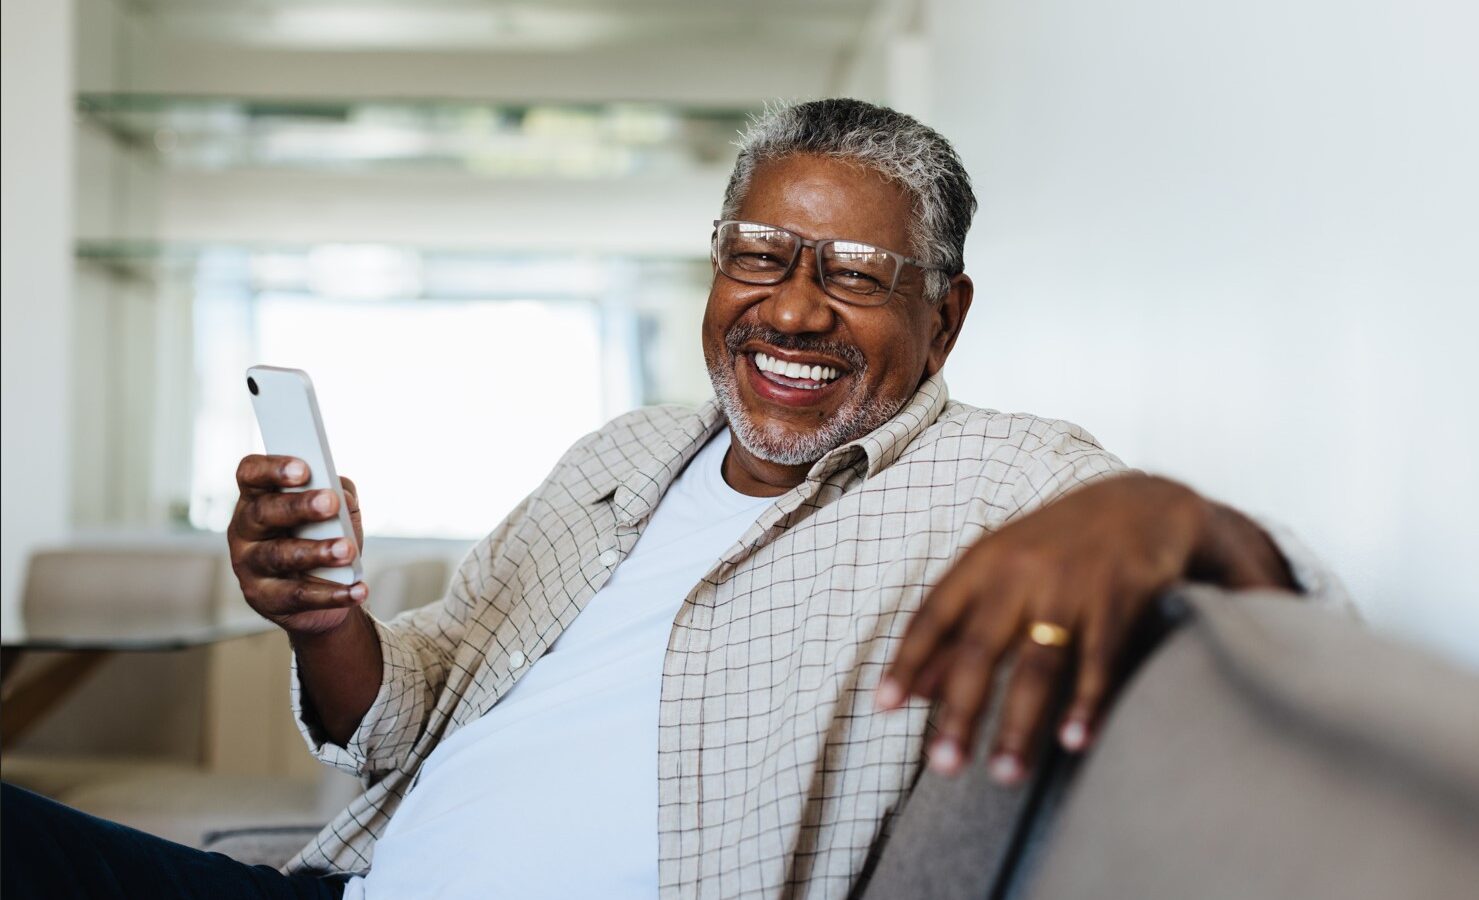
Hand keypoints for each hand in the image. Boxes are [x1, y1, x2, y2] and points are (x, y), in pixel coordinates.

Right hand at [227, 455, 368, 636]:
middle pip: (264, 512)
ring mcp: (250, 566)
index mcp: (258, 498)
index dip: (272, 469)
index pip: (251, 474)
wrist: (321, 595)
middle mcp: (245, 530)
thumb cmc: (323, 539)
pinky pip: (298, 595)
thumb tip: (342, 495)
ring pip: (279, 555)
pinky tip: (357, 590)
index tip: (304, 469)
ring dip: (316, 552)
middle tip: (331, 503)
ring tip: (347, 550)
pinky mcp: (264, 598)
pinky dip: (332, 594)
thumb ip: (340, 495)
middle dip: (299, 506)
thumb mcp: (333, 514)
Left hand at [876, 474, 1293, 782]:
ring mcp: (1072, 584)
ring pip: (1038, 664)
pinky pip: (1100, 658)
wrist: (1144, 503)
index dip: (908, 660)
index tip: (883, 706)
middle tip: (944, 766)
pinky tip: (1073, 740)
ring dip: (1020, 724)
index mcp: (985, 561)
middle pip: (982, 649)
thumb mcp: (1001, 572)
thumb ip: (957, 630)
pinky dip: (1086, 701)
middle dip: (961, 711)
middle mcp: (1022, 571)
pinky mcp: (1121, 596)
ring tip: (1004, 774)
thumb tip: (911, 690)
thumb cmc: (1059, 546)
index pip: (934, 615)